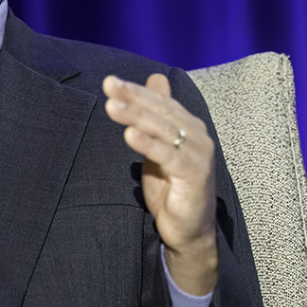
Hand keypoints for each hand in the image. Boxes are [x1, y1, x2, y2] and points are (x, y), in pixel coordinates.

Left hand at [102, 73, 217, 294]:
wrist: (188, 229)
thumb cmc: (171, 186)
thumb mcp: (158, 145)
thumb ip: (155, 114)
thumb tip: (155, 77)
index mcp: (188, 125)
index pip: (159, 101)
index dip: (135, 90)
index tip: (109, 82)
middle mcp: (197, 135)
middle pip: (160, 110)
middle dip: (132, 97)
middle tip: (108, 86)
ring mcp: (198, 154)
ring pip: (162, 128)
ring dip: (135, 115)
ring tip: (112, 107)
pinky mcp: (194, 174)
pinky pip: (167, 155)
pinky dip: (148, 144)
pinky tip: (130, 135)